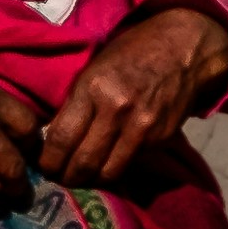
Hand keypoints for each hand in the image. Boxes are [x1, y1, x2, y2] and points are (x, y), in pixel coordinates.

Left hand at [36, 3, 227, 187]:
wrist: (182, 49)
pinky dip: (116, 168)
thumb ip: (75, 103)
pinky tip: (108, 162)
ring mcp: (142, 127)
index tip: (45, 166)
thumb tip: (52, 138)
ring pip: (107, 172)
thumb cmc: (131, 53)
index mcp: (93, 87)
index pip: (62, 138)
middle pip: (83, 163)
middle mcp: (117, 110)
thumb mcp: (94, 68)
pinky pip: (130, 164)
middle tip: (61, 177)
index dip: (49, 161)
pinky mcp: (161, 139)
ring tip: (83, 176)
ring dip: (91, 179)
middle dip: (67, 177)